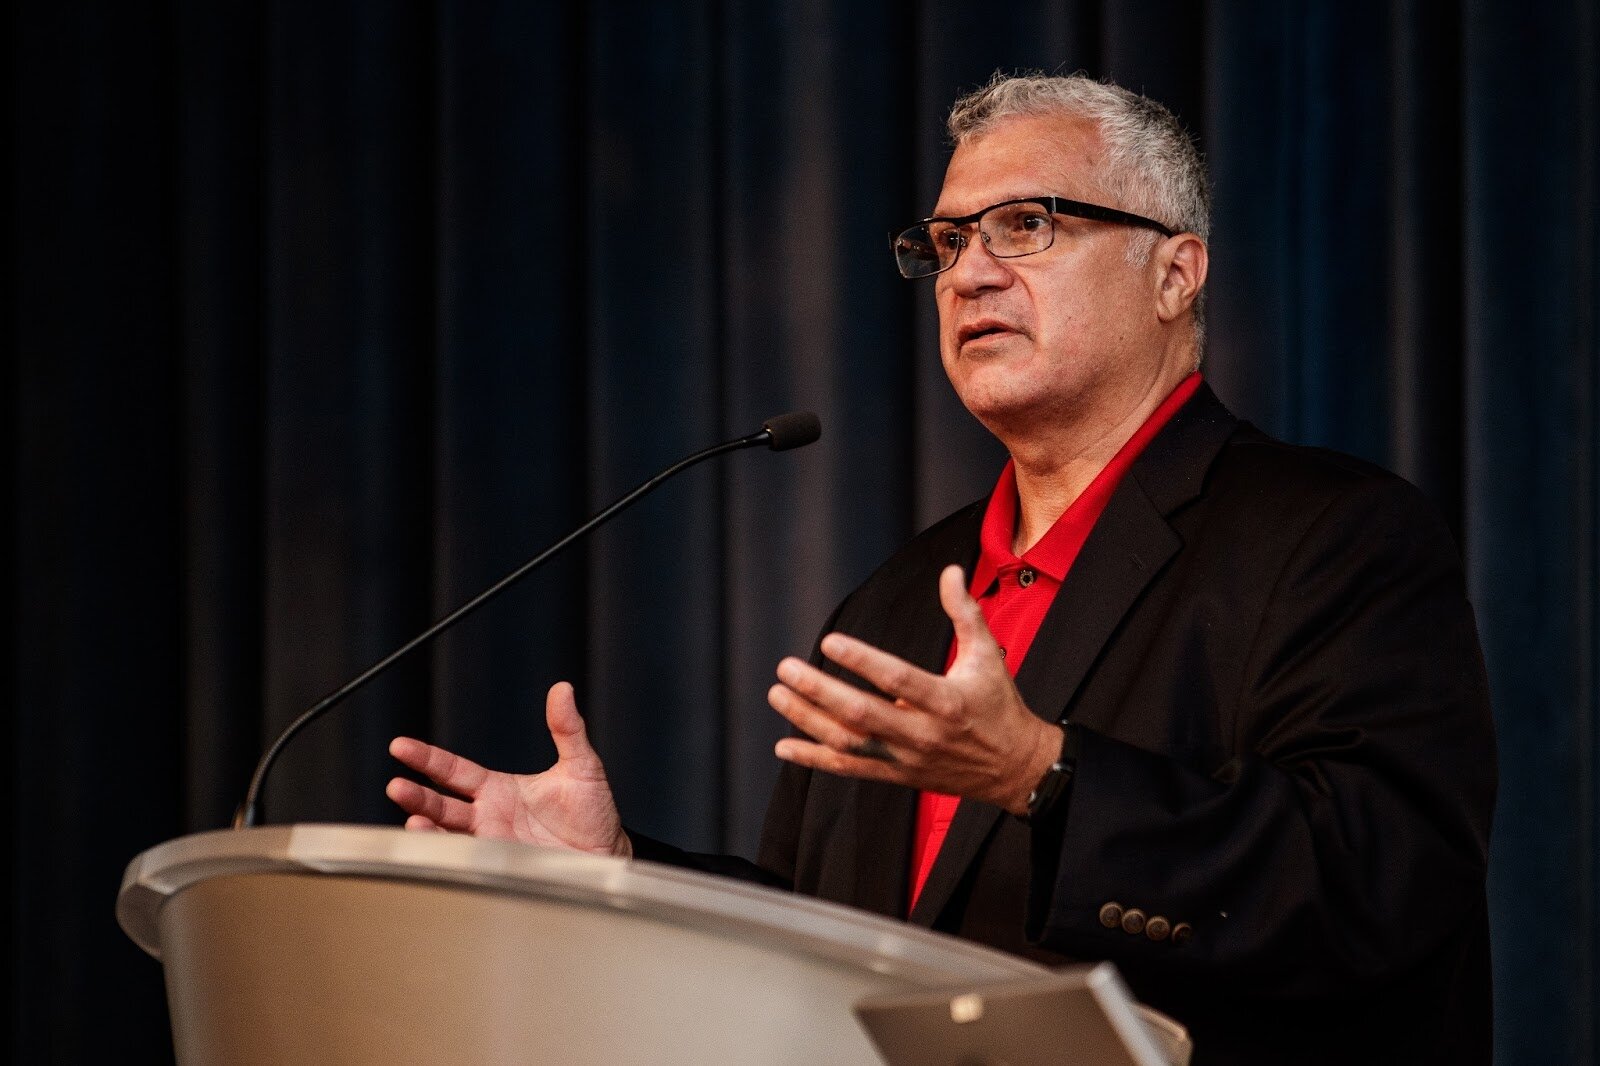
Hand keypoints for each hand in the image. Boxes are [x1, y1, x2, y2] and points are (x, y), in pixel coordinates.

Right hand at [386, 681, 631, 857]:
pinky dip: (452, 856)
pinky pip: (470, 861)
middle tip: (397, 787)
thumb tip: (562, 690)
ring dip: (428, 829)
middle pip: (441, 804)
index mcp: (499, 790)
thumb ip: (567, 730)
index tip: (399, 747)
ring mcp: (492, 843)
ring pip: (449, 835)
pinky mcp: (502, 868)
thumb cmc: (593, 813)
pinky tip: (439, 849)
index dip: (426, 758)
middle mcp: (488, 816)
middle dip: (417, 796)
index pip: (453, 770)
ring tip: (414, 822)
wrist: (607, 855)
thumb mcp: (582, 766)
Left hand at [767, 564, 1061, 814]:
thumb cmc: (998, 703)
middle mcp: (924, 733)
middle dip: (819, 691)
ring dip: (808, 720)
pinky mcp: (897, 775)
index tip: (830, 641)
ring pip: (849, 743)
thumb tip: (949, 570)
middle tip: (786, 668)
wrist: (1014, 768)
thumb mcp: (989, 654)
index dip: (862, 661)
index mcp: (947, 700)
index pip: (897, 679)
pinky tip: (783, 746)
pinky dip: (814, 759)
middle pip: (862, 714)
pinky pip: (849, 769)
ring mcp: (907, 758)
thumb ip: (965, 612)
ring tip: (777, 694)